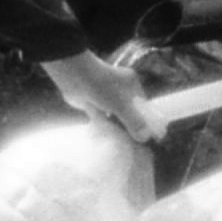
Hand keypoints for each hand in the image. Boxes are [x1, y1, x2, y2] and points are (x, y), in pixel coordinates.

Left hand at [45, 48, 159, 144]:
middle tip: (135, 142)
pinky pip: (104, 117)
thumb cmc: (100, 86)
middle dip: (131, 126)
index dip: (145, 121)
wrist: (73, 77)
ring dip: (118, 127)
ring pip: (116, 115)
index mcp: (131, 84)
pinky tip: (109, 137)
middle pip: (129, 111)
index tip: (148, 136)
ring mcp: (106, 96)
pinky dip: (106, 126)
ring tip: (124, 143)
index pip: (143, 106)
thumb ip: (133, 122)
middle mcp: (120, 89)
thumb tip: (145, 137)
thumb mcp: (121, 105)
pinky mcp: (94, 103)